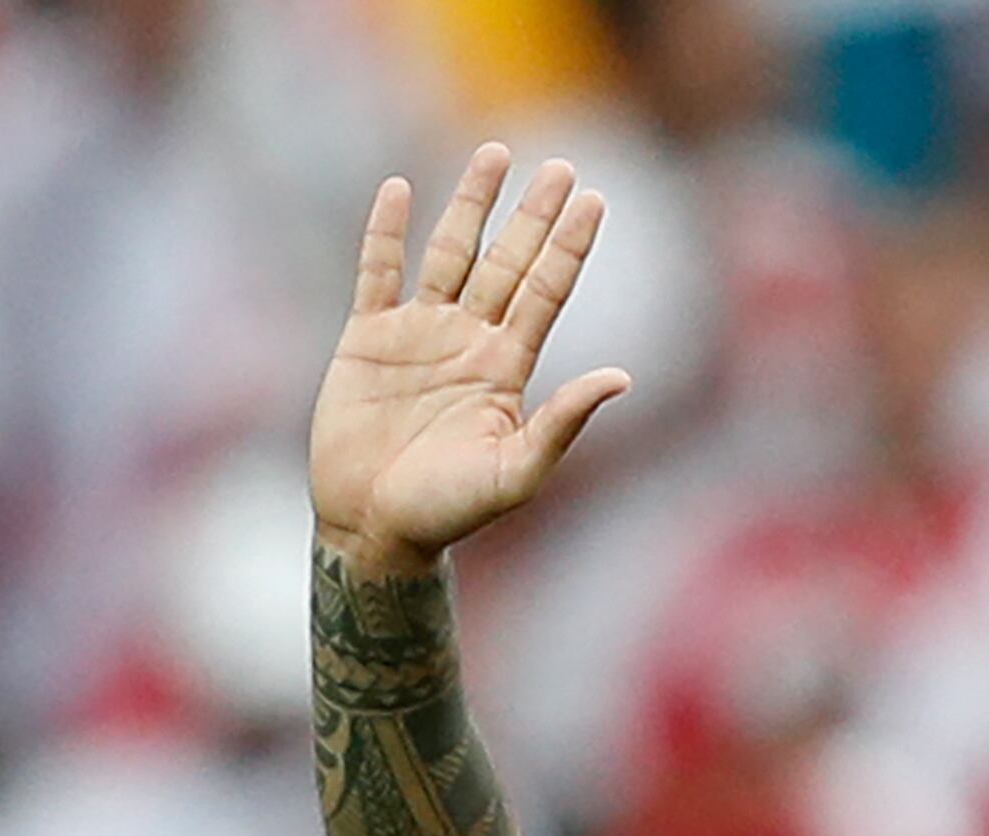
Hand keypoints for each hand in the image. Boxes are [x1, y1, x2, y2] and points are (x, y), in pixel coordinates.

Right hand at [310, 144, 631, 575]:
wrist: (373, 527)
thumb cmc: (448, 512)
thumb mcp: (516, 472)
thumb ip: (563, 423)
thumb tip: (622, 377)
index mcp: (507, 368)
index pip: (546, 293)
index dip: (568, 247)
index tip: (594, 201)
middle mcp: (468, 341)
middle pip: (508, 262)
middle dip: (532, 215)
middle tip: (561, 165)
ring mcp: (418, 335)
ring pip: (450, 253)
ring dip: (471, 205)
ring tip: (496, 154)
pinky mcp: (366, 340)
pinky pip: (377, 273)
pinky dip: (386, 232)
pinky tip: (400, 190)